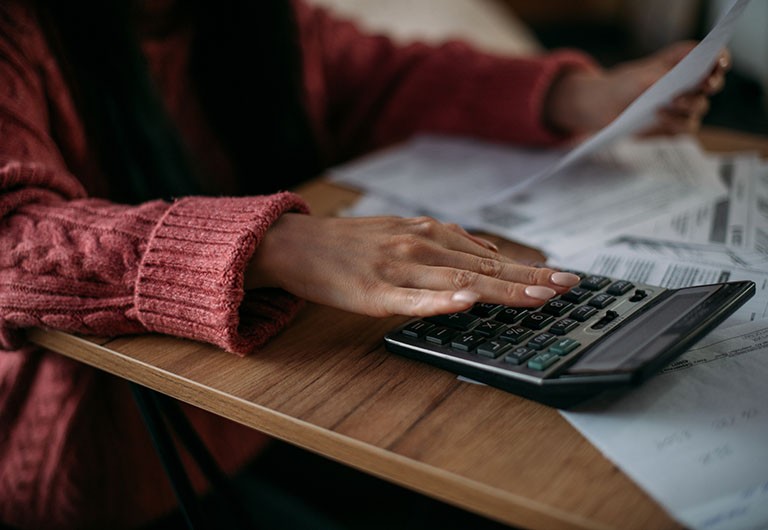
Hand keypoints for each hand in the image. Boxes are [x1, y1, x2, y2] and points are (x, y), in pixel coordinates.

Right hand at [245, 213, 579, 316]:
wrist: (296, 244)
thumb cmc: (350, 244)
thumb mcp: (402, 232)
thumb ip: (444, 243)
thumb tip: (489, 252)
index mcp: (428, 234)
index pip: (489, 254)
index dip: (528, 267)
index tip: (562, 277)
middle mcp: (419, 246)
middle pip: (483, 266)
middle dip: (530, 278)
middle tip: (568, 287)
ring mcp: (397, 268)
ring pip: (457, 280)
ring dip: (500, 288)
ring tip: (537, 297)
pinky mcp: (373, 292)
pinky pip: (412, 298)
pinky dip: (441, 300)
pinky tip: (466, 301)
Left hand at [545, 41, 730, 136]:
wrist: (602, 109)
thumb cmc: (622, 86)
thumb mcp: (640, 77)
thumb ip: (664, 78)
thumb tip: (683, 85)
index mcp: (683, 61)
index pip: (713, 56)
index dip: (720, 59)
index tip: (718, 63)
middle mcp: (688, 83)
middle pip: (712, 84)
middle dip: (708, 85)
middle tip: (700, 86)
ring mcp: (683, 106)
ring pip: (700, 107)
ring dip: (689, 106)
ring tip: (667, 104)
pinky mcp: (674, 125)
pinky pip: (686, 127)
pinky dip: (676, 123)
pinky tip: (659, 117)